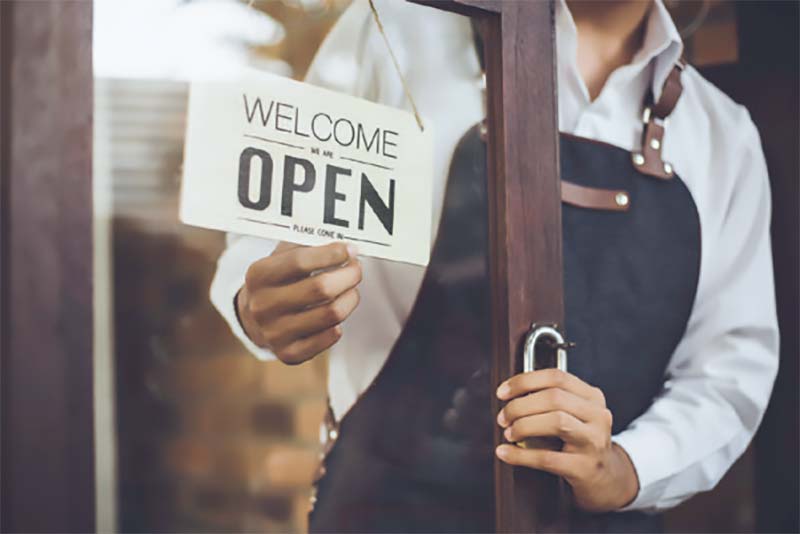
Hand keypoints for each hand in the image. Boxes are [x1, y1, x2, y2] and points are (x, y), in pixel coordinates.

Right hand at [237, 241, 360, 364]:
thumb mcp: (281, 256)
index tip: (350, 250)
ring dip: (350, 297)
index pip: (300, 262)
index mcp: (258, 275)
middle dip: (348, 275)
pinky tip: (337, 311)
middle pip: (321, 289)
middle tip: (356, 268)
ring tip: (351, 289)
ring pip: (331, 313)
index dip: (331, 254)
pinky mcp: (288, 354)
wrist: (254, 317)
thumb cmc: (278, 280)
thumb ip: (308, 245)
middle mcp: (262, 306)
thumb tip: (344, 245)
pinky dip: (340, 322)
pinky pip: (329, 338)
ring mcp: (274, 333)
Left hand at [494, 368, 638, 511]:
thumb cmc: (579, 442)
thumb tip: (509, 396)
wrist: (605, 479)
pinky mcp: (584, 467)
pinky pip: (547, 458)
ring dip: (523, 425)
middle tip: (503, 417)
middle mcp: (597, 416)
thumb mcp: (573, 415)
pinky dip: (520, 455)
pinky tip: (505, 453)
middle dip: (520, 406)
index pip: (556, 377)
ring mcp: (593, 441)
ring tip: (509, 433)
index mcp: (592, 397)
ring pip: (556, 421)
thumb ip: (549, 401)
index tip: (502, 392)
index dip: (524, 381)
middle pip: (554, 398)